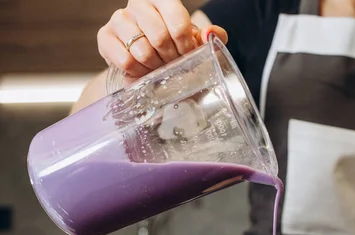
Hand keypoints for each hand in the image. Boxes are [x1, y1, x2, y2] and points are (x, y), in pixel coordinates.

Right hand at [97, 0, 227, 78]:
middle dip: (171, 58)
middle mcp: (138, 4)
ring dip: (155, 66)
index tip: (188, 55)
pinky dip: (138, 72)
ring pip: (141, 50)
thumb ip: (214, 36)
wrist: (150, 61)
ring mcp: (119, 19)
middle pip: (160, 37)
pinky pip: (125, 60)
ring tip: (159, 67)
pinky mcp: (105, 37)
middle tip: (174, 64)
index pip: (178, 21)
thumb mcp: (199, 40)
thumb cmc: (177, 46)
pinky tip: (144, 71)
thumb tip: (210, 34)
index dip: (186, 45)